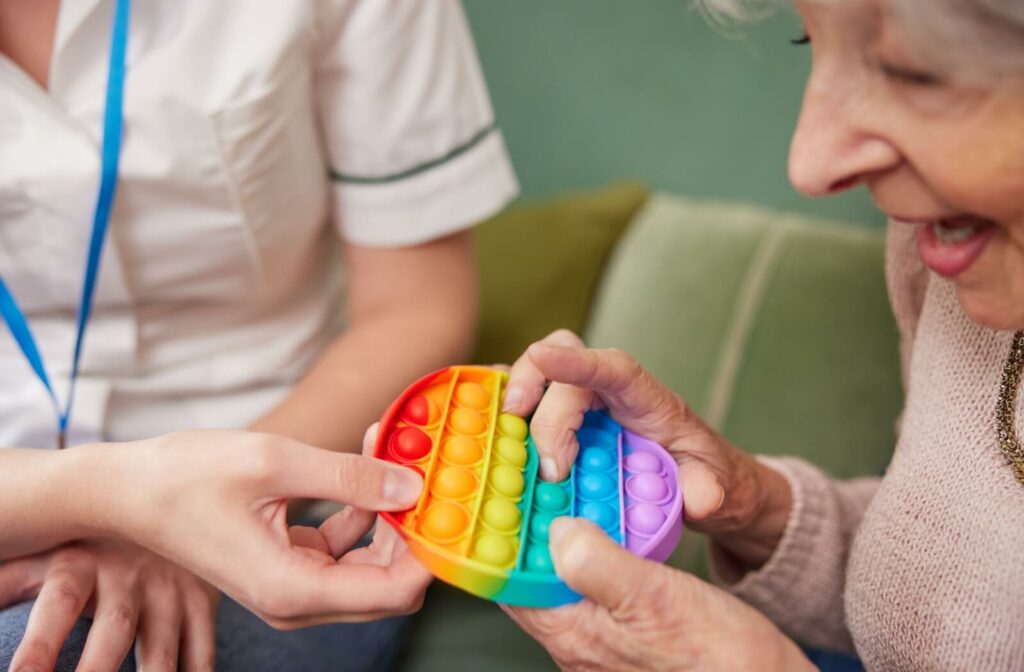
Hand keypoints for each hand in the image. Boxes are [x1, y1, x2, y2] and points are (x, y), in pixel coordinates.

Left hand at [0, 540, 216, 671]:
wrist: (163, 499)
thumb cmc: (82, 544)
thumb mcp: (40, 556)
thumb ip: (3, 582)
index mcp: (79, 562)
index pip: (57, 605)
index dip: (40, 646)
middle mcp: (128, 574)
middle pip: (114, 632)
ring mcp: (171, 588)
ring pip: (161, 652)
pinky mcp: (204, 601)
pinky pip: (202, 653)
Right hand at [69, 428, 430, 628]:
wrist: (129, 491)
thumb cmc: (187, 476)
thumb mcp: (276, 462)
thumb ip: (349, 477)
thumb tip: (413, 484)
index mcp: (293, 589)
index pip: (395, 592)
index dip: (427, 550)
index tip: (440, 499)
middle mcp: (297, 601)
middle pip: (389, 584)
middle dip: (410, 527)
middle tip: (418, 468)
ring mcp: (293, 587)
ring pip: (370, 565)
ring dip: (387, 512)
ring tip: (387, 450)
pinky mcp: (288, 567)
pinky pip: (344, 549)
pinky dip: (360, 511)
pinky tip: (361, 464)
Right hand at [502, 330, 791, 565]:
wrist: (695, 481)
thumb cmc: (702, 474)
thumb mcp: (714, 486)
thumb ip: (707, 489)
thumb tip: (695, 498)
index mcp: (645, 399)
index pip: (612, 368)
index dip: (575, 360)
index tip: (542, 356)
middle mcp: (606, 393)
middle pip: (562, 368)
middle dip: (540, 404)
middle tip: (548, 467)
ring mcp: (579, 405)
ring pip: (535, 377)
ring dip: (511, 402)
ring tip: (503, 445)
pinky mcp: (560, 422)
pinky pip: (524, 402)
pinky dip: (500, 409)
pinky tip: (485, 432)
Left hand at [505, 518, 812, 671]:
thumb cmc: (718, 657)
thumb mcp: (656, 597)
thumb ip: (600, 563)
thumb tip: (557, 531)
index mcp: (573, 634)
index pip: (509, 582)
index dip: (501, 538)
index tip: (503, 494)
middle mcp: (578, 641)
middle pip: (532, 577)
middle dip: (531, 530)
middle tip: (537, 482)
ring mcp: (600, 639)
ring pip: (562, 579)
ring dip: (562, 537)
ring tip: (570, 492)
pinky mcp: (625, 634)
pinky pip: (593, 586)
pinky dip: (594, 552)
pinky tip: (610, 526)